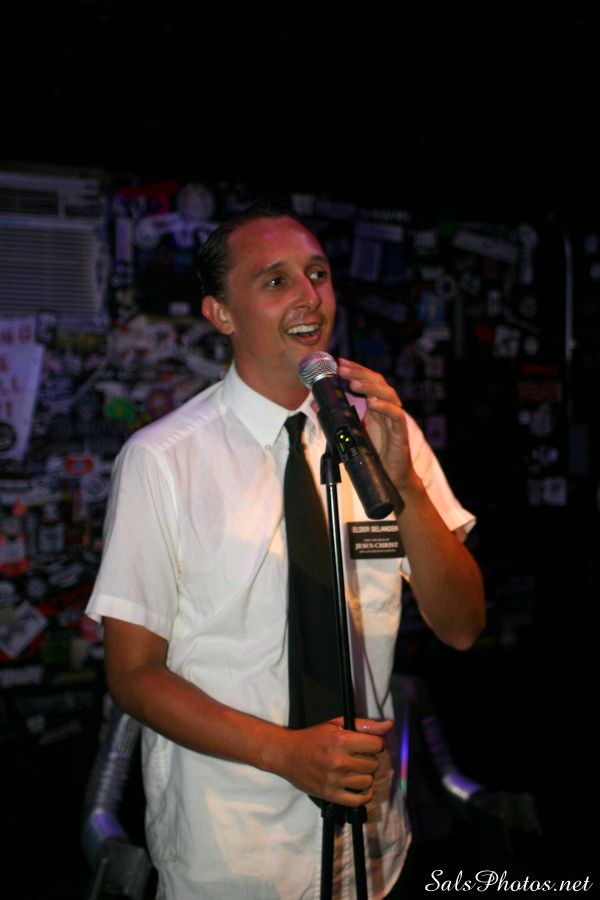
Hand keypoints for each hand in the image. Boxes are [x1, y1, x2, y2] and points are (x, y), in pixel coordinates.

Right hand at [276, 717, 392, 805]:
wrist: (287, 754)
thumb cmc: (313, 737)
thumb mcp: (336, 724)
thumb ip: (364, 725)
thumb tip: (388, 726)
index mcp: (341, 740)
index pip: (377, 745)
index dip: (375, 743)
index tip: (367, 744)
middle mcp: (339, 761)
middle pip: (373, 764)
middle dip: (368, 759)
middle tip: (356, 756)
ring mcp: (334, 780)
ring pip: (368, 782)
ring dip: (364, 775)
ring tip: (353, 770)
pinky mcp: (330, 795)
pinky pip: (359, 800)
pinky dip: (363, 795)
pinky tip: (358, 786)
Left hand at [337, 358, 415, 492]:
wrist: (390, 478)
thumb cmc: (372, 454)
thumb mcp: (350, 432)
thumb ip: (336, 416)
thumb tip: (315, 403)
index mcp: (376, 406)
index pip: (368, 380)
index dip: (355, 369)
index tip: (339, 362)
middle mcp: (386, 408)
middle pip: (378, 382)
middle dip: (359, 372)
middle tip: (342, 368)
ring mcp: (394, 419)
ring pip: (388, 394)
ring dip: (370, 386)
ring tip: (353, 383)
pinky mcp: (400, 432)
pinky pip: (395, 415)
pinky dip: (385, 406)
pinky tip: (372, 403)